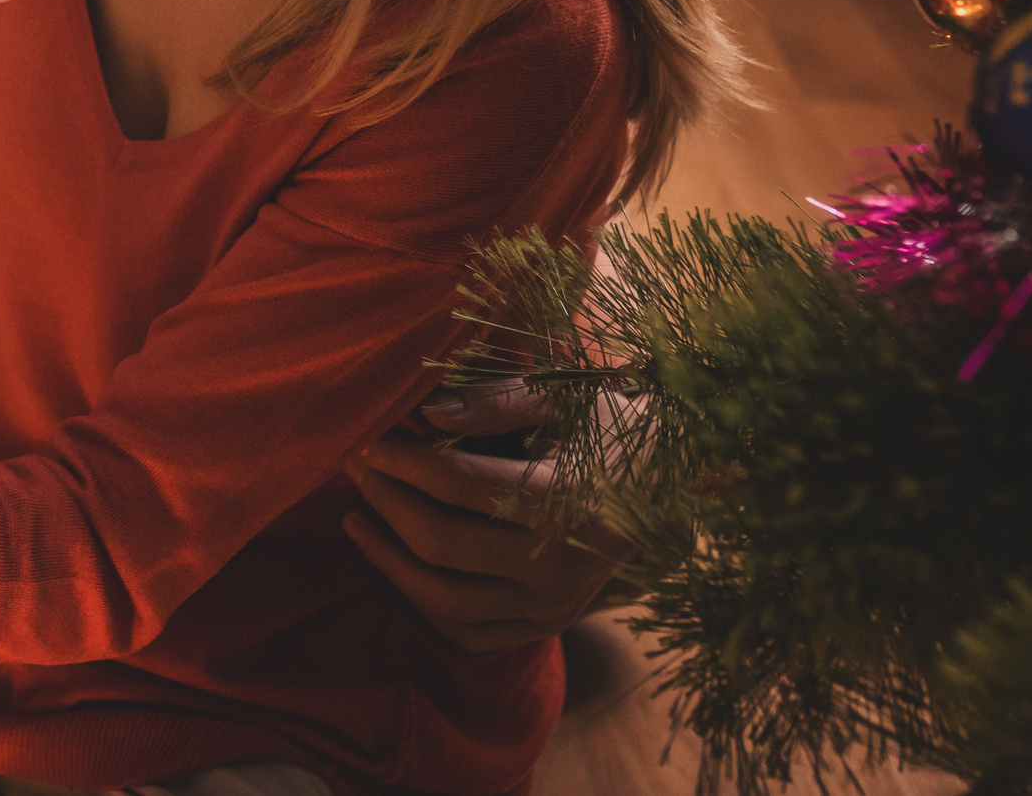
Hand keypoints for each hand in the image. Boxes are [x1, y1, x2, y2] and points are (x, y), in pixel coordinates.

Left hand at [343, 379, 634, 653]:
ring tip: (356, 518)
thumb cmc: (610, 425)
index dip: (401, 459)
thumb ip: (495, 401)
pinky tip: (394, 564)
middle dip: (387, 501)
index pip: (457, 485)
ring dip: (388, 560)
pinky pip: (469, 634)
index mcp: (565, 500)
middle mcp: (560, 564)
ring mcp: (555, 605)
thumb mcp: (565, 396)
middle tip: (357, 467)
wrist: (675, 479)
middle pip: (442, 544)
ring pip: (446, 602)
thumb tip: (425, 410)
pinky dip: (422, 604)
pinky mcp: (549, 625)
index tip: (369, 437)